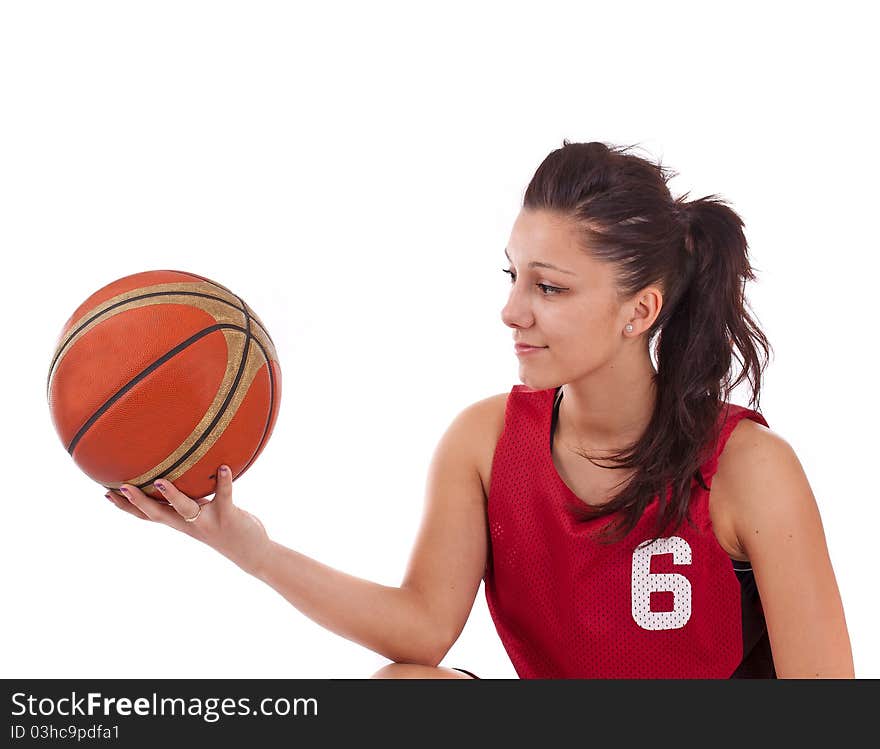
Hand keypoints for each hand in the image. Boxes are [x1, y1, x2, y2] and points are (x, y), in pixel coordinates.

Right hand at [105, 465, 272, 576]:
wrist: (252, 553)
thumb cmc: (225, 528)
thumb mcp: (202, 516)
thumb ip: (191, 501)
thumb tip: (179, 477)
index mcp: (180, 522)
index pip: (148, 516)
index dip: (126, 507)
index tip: (106, 493)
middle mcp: (189, 524)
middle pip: (157, 514)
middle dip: (137, 502)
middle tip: (120, 487)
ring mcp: (207, 521)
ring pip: (185, 508)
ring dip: (171, 495)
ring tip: (160, 480)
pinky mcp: (227, 516)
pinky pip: (224, 496)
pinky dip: (223, 481)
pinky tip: (223, 467)